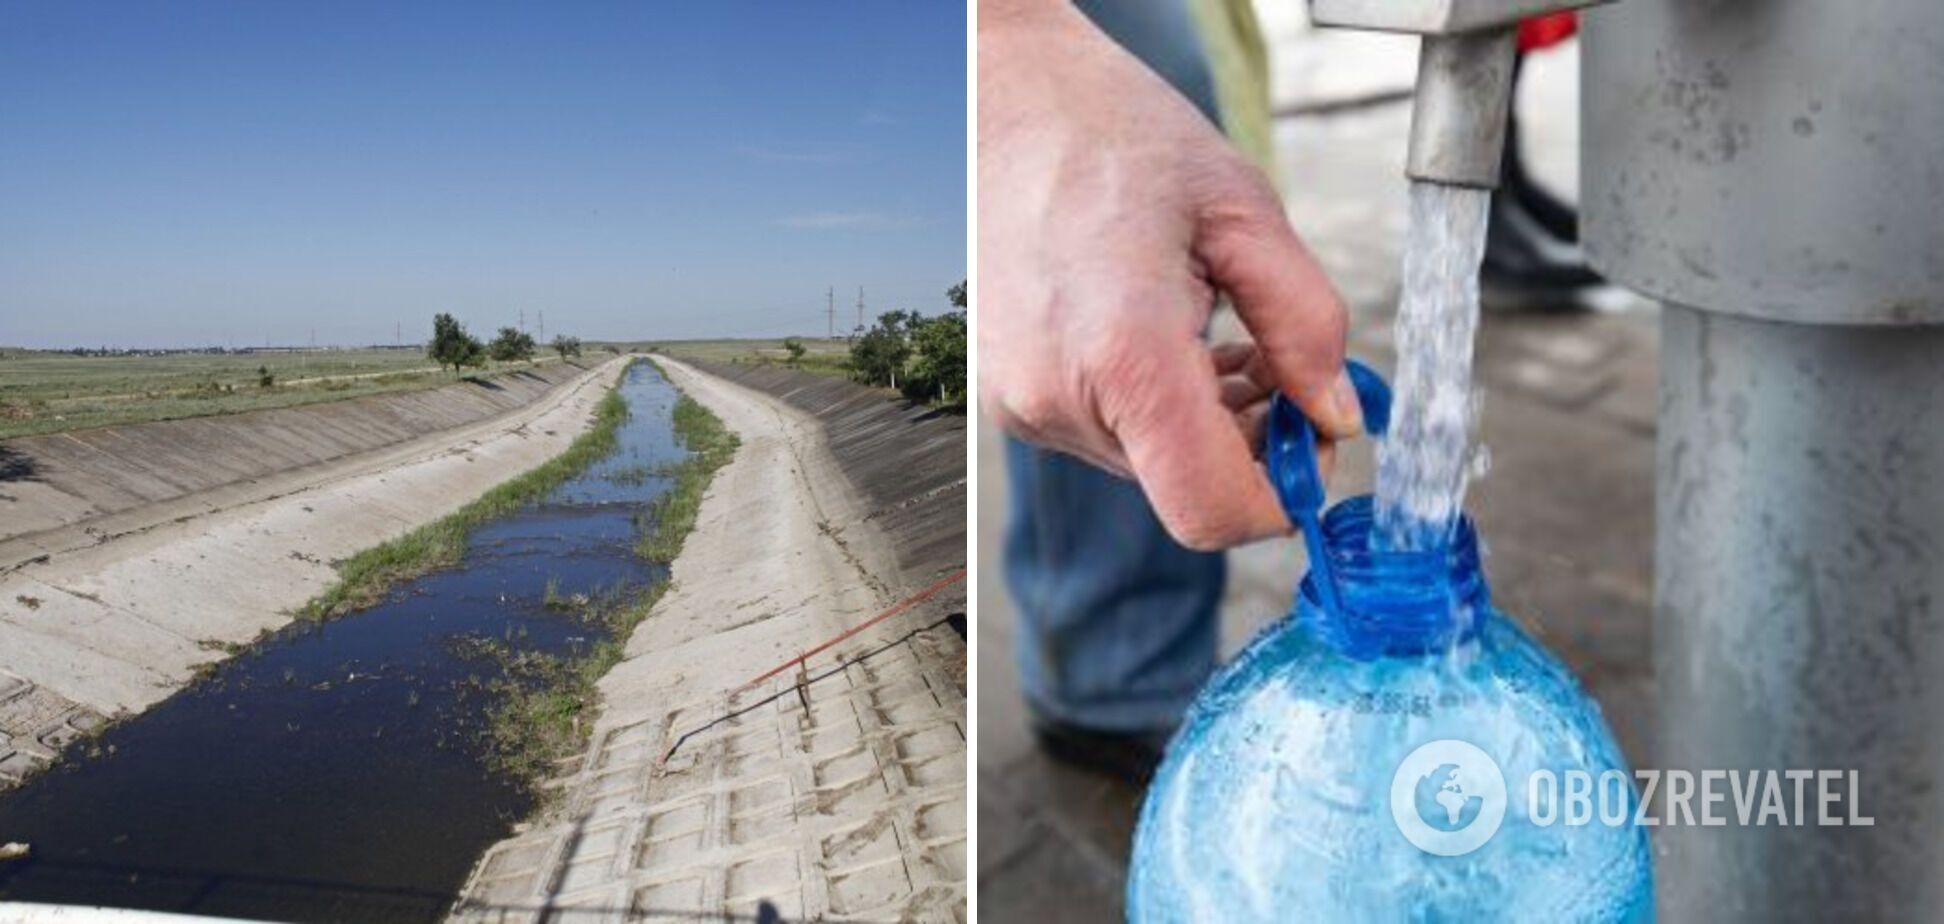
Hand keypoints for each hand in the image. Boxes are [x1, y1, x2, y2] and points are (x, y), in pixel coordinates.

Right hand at [978, 0, 1360, 550]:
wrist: (996, 99)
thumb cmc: (1109, 134)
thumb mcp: (1242, 211)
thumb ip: (1306, 325)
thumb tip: (1334, 414)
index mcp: (1121, 353)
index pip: (1212, 509)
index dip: (1282, 499)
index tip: (1317, 448)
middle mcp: (1056, 397)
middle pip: (1185, 489)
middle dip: (1252, 446)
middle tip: (1285, 372)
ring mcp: (1020, 403)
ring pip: (1148, 465)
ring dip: (1205, 422)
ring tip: (1226, 338)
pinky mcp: (1006, 396)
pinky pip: (1105, 433)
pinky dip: (1155, 405)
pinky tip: (1174, 337)